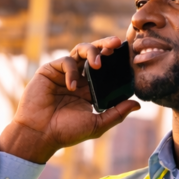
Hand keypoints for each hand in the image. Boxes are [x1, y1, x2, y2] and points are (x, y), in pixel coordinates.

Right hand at [0, 36, 139, 164]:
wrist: (40, 134)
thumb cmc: (66, 132)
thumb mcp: (96, 124)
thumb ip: (116, 114)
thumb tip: (137, 104)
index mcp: (89, 90)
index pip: (105, 69)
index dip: (115, 61)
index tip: (127, 56)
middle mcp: (77, 78)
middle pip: (94, 54)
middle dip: (105, 45)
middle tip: (116, 44)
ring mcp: (63, 73)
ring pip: (80, 51)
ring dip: (91, 51)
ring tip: (98, 63)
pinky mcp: (49, 71)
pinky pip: (65, 61)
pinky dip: (71, 71)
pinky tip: (72, 87)